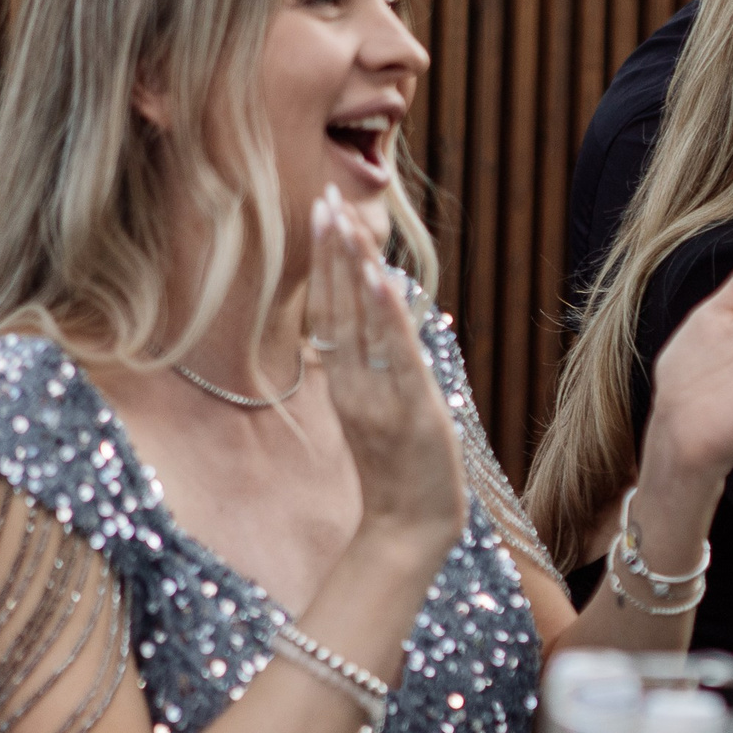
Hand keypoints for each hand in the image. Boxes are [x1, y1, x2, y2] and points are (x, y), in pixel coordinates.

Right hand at [307, 186, 465, 550]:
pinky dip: (387, 317)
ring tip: (345, 223)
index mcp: (344, 384)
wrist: (409, 531)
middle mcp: (353, 385)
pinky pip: (395, 357)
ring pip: (361, 325)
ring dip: (353, 272)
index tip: (320, 217)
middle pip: (337, 309)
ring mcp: (380, 397)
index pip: (329, 312)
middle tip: (322, 201)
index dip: (325, 265)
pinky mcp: (411, 411)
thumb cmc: (400, 473)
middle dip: (331, 254)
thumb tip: (380, 324)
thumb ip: (373, 370)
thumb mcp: (378, 413)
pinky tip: (381, 279)